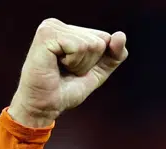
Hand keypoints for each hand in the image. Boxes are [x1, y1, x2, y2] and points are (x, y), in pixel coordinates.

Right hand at [8, 19, 126, 127]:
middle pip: (99, 40)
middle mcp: (58, 24)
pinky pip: (78, 47)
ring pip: (90, 44)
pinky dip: (73, 63)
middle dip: (89, 63)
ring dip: (80, 65)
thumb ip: (114, 55)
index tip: (75, 69)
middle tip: (67, 71)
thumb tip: (121, 35)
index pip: (104, 38)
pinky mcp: (46, 35)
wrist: (44, 107)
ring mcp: (51, 27)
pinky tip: (56, 66)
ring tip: (62, 70)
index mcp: (68, 30)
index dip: (96, 61)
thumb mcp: (97, 72)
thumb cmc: (65, 90)